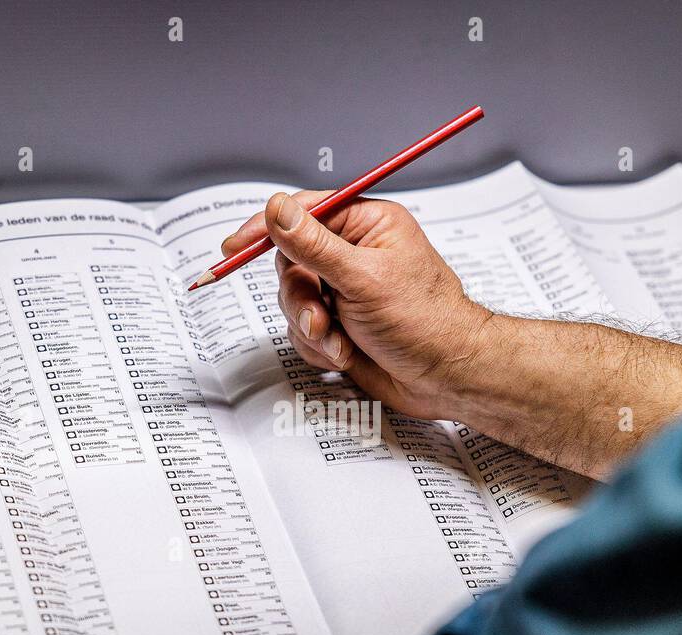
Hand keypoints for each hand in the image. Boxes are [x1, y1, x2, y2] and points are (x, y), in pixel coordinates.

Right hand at [221, 190, 492, 419]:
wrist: (447, 377)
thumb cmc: (426, 323)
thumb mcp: (363, 278)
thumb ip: (313, 245)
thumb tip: (277, 209)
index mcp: (367, 225)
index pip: (303, 213)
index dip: (266, 228)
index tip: (234, 246)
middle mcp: (354, 254)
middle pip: (290, 263)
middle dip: (301, 298)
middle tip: (319, 318)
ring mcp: (346, 291)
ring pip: (294, 301)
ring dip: (311, 328)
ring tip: (340, 342)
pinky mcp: (341, 324)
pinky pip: (304, 331)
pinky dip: (320, 347)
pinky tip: (347, 354)